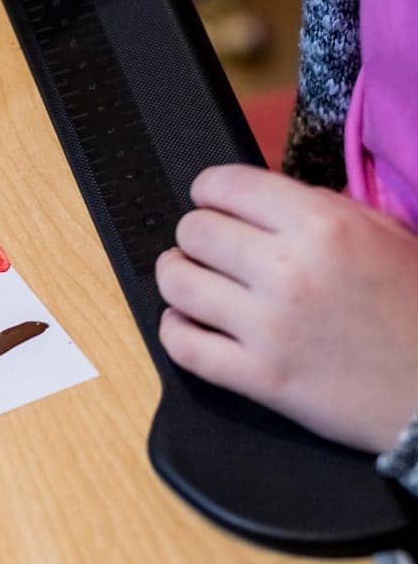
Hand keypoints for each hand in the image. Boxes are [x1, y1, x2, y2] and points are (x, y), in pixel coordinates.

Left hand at [155, 164, 417, 453]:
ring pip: (178, 284)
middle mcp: (289, 270)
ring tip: (188, 278)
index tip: (209, 200)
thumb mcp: (388, 236)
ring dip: (176, 277)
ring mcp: (269, 327)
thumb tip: (265, 201)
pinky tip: (186, 322)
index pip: (227, 186)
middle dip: (195, 235)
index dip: (209, 190)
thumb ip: (327, 209)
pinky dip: (174, 329)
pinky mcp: (258, 377)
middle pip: (194, 232)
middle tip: (206, 246)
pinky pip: (183, 345)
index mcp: (324, 226)